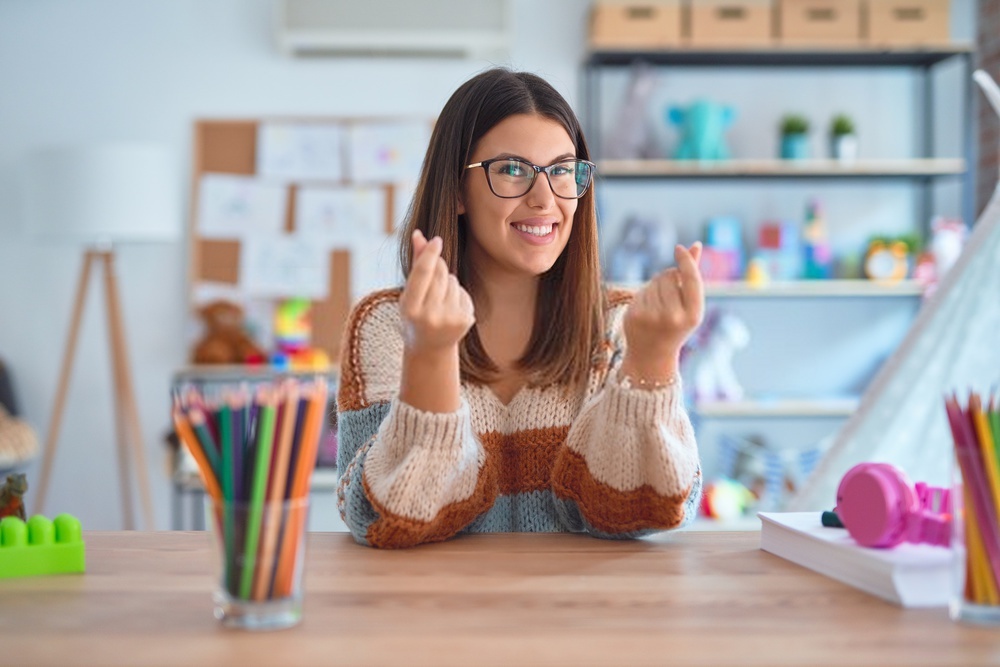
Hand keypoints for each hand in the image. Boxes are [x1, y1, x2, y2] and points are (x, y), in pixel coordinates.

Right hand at [399, 230, 474, 352]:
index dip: (430, 255)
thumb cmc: (415, 316)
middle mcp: (430, 316)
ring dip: (447, 283)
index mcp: (410, 309)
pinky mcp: (465, 321)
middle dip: (438, 267)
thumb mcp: (409, 294)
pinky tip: (449, 309)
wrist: (430, 349)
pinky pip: (463, 292)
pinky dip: (457, 294)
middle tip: (432, 274)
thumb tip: (418, 234)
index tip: (437, 240)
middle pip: (440, 275)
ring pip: (453, 281)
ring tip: (437, 301)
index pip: (422, 274)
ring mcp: (450, 320)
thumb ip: (415, 263)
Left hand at [623, 242, 704, 365]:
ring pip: (654, 282)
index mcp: (693, 314)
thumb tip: (696, 245)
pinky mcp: (635, 315)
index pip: (691, 278)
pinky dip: (645, 296)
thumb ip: (692, 275)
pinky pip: (641, 290)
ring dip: (657, 287)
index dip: (686, 261)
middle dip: (670, 279)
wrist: (652, 355)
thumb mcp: (689, 305)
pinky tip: (647, 311)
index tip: (678, 249)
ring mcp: (653, 317)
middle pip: (670, 276)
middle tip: (670, 298)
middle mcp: (674, 316)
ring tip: (659, 307)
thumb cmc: (676, 325)